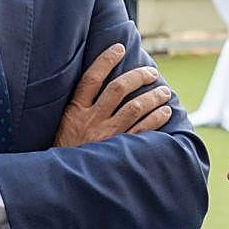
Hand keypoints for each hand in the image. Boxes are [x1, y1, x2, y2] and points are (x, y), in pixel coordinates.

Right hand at [55, 44, 174, 147]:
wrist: (65, 180)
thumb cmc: (66, 150)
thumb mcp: (63, 125)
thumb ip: (78, 107)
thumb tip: (98, 83)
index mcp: (75, 111)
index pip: (91, 78)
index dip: (105, 60)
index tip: (119, 48)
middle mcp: (92, 120)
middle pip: (119, 89)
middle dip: (139, 77)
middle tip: (152, 73)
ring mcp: (107, 135)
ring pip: (135, 108)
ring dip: (153, 97)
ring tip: (164, 92)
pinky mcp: (119, 150)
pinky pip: (143, 130)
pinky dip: (156, 119)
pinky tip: (165, 112)